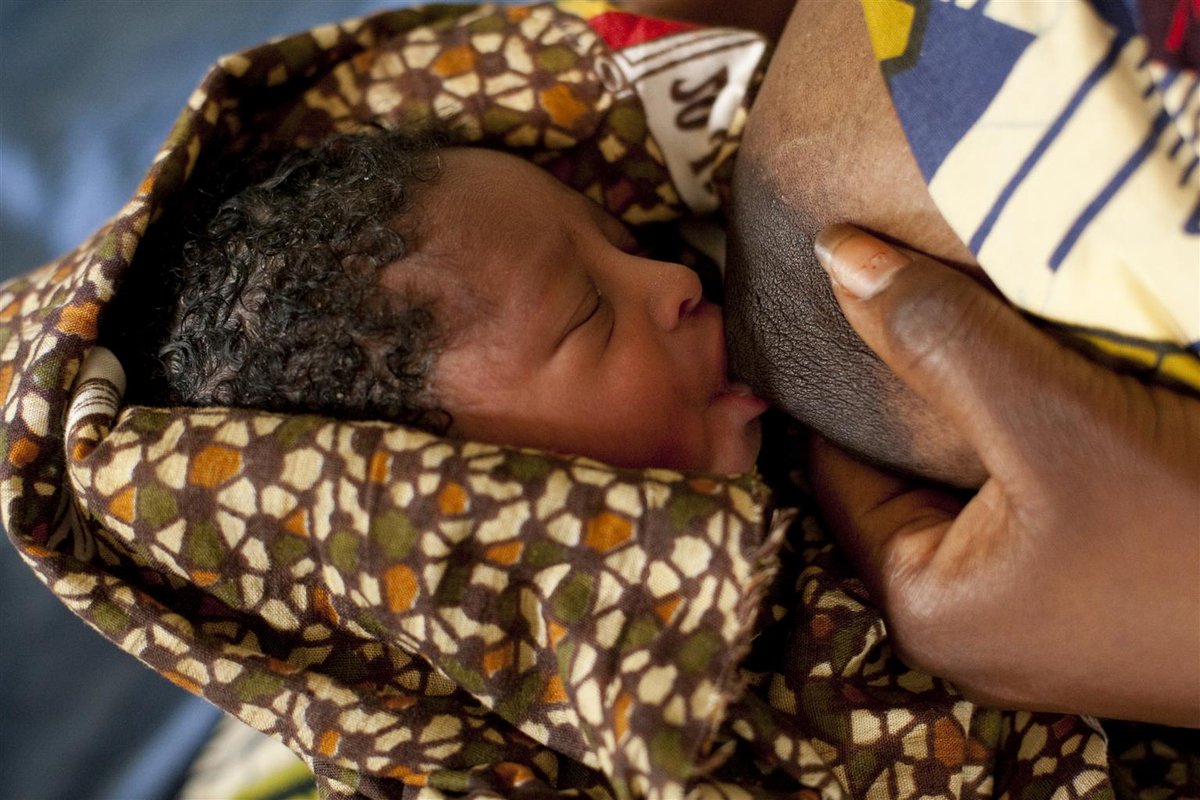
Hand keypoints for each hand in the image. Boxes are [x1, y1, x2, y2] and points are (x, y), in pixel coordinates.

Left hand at [807, 223, 1199, 726]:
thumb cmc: (1198, 533)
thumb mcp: (1053, 421)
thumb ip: (937, 339)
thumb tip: (836, 257)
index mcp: (924, 605)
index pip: (842, 467)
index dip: (852, 375)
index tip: (864, 295)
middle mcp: (967, 628)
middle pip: (913, 476)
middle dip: (930, 392)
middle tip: (934, 299)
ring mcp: (1038, 623)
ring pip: (982, 486)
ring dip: (996, 413)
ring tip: (999, 331)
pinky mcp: (1099, 606)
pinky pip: (1042, 509)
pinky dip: (1048, 449)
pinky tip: (1070, 394)